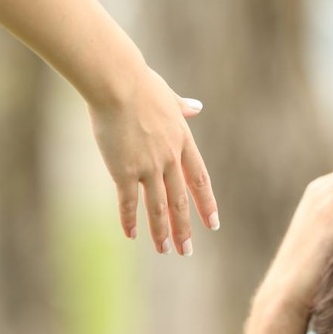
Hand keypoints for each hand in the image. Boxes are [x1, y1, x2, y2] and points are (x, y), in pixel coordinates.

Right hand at [88, 68, 217, 255]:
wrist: (118, 82)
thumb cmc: (139, 83)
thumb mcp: (168, 96)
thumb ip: (182, 107)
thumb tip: (197, 107)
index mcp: (182, 140)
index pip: (199, 179)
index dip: (207, 203)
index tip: (214, 223)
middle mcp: (169, 158)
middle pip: (180, 200)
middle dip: (184, 228)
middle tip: (187, 250)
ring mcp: (148, 166)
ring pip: (158, 207)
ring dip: (162, 232)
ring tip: (165, 251)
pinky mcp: (124, 170)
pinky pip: (128, 202)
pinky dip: (130, 220)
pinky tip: (132, 235)